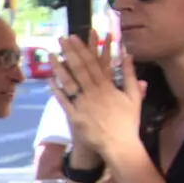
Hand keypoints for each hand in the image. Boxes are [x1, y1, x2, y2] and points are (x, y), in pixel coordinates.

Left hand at [50, 33, 142, 162]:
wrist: (119, 144)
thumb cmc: (127, 121)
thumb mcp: (133, 96)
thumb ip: (130, 74)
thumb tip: (126, 54)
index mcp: (107, 86)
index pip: (93, 63)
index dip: (82, 49)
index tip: (74, 38)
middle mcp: (94, 93)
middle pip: (79, 69)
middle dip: (69, 52)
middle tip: (60, 39)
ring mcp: (83, 105)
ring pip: (69, 83)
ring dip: (59, 68)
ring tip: (51, 55)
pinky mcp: (75, 117)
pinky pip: (64, 102)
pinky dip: (56, 91)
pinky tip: (49, 80)